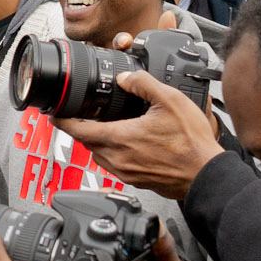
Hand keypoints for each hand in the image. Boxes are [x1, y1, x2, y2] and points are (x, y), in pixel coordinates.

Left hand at [53, 15, 222, 200]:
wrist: (206, 175)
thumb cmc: (192, 143)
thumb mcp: (170, 101)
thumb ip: (143, 84)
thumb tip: (126, 78)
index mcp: (120, 139)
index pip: (78, 131)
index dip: (62, 121)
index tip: (54, 114)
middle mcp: (118, 159)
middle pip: (87, 144)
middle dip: (83, 129)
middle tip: (84, 116)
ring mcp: (126, 173)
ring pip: (99, 156)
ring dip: (98, 142)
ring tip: (107, 127)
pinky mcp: (136, 181)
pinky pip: (114, 165)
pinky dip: (113, 153)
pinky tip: (128, 143)